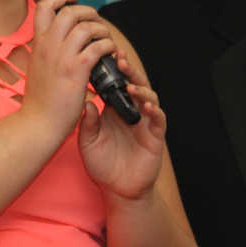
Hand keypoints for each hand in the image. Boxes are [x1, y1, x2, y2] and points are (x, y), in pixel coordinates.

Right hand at [20, 0, 116, 141]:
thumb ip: (47, 53)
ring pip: (85, 26)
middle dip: (88, 10)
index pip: (43, 6)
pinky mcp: (76, 70)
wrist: (38, 124)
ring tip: (106, 39)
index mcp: (37, 44)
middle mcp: (47, 46)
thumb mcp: (37, 69)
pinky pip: (97, 46)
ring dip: (100, 29)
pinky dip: (107, 45)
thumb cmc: (40, 102)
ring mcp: (61, 57)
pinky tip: (110, 53)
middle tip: (97, 20)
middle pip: (68, 11)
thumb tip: (60, 44)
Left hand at [78, 52, 165, 200]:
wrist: (117, 189)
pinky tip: (147, 105)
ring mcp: (145, 122)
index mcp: (113, 110)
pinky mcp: (155, 135)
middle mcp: (131, 112)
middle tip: (120, 60)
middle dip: (129, 71)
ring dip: (141, 88)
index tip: (103, 56)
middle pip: (133, 84)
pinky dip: (155, 110)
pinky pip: (159, 119)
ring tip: (130, 84)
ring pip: (149, 97)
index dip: (112, 70)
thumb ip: (87, 123)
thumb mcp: (88, 142)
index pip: (115, 84)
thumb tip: (86, 103)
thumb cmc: (102, 165)